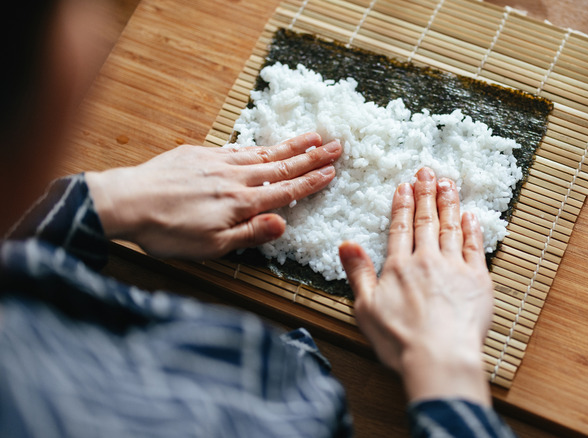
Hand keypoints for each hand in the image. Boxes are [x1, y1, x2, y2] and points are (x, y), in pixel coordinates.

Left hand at [86, 132, 340, 259]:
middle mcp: (235, 178)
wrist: (126, 202)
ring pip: (262, 152)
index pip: (285, 191)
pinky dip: (256, 146)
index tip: (332, 171)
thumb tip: (282, 224)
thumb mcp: (211, 245)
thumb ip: (249, 233)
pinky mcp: (199, 154)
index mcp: (241, 203)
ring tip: (312, 136)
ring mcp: (217, 162)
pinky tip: (264, 145)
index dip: (311, 181)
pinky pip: (236, 148)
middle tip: (336, 145)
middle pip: (281, 165)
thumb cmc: (167, 232)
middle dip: (311, 156)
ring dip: (290, 145)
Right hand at [339, 167, 493, 404]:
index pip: (401, 227)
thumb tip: (346, 244)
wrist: (440, 356)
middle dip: (426, 193)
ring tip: (448, 183)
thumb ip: (358, 273)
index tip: (405, 185)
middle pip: (426, 221)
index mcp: (399, 267)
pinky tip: (470, 215)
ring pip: (451, 227)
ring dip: (449, 203)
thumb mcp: (366, 308)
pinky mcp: (478, 281)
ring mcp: (455, 268)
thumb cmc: (400, 340)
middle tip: (427, 171)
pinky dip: (472, 229)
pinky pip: (475, 247)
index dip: (403, 204)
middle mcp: (427, 261)